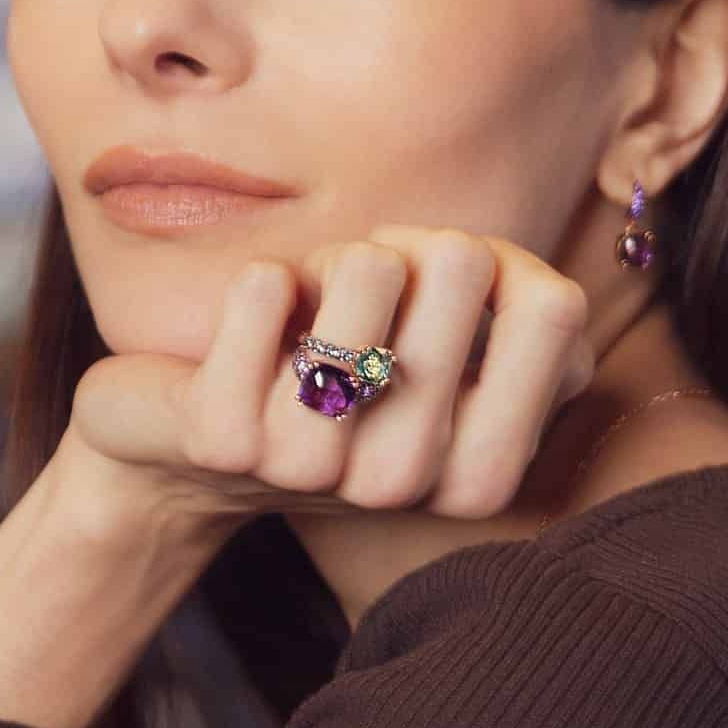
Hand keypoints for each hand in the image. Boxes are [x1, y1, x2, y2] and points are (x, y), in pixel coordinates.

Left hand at [62, 226, 595, 539]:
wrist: (174, 453)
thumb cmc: (325, 382)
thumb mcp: (431, 360)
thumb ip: (511, 314)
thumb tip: (526, 279)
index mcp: (476, 474)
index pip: (554, 307)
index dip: (501, 260)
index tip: (440, 292)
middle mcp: (402, 482)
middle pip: (459, 269)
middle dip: (411, 246)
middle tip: (363, 288)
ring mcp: (311, 468)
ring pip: (368, 269)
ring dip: (336, 260)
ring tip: (310, 302)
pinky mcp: (223, 439)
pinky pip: (266, 289)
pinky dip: (263, 277)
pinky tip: (260, 315)